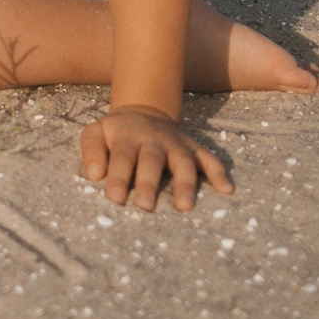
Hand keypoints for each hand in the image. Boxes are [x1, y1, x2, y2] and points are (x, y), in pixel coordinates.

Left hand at [80, 106, 230, 212]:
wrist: (142, 111)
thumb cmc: (115, 132)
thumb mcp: (96, 132)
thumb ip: (91, 150)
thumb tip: (93, 174)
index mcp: (126, 137)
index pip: (121, 157)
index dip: (117, 177)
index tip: (114, 199)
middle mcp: (152, 140)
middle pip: (151, 160)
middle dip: (148, 183)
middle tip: (145, 206)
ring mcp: (175, 143)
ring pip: (182, 161)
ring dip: (185, 183)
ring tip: (185, 206)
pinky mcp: (193, 147)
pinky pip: (208, 158)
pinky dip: (218, 172)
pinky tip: (227, 189)